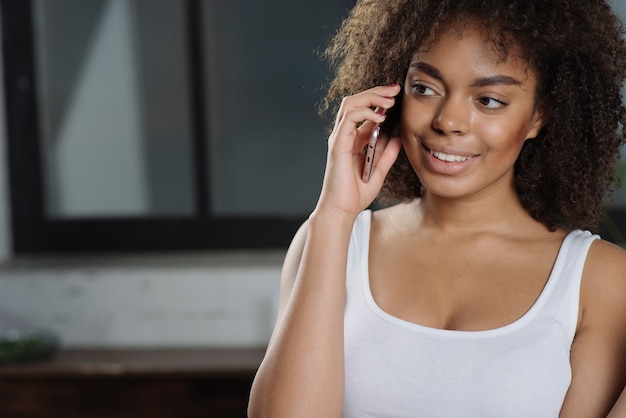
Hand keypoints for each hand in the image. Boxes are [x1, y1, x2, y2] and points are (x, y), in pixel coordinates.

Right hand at [315, 84, 401, 217]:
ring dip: (371, 97)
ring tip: (389, 99)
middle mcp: (344, 135)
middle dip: (376, 91)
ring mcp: (339, 138)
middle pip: (356, 102)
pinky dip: (365, 112)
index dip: (379, 99)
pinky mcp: (337, 144)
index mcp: (353, 140)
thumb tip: (397, 137)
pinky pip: (348, 118)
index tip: (397, 93)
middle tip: (395, 88)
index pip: (364, 110)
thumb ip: (387, 153)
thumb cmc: (356, 194)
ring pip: (350, 104)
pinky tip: (381, 116)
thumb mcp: (379, 170)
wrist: (343, 210)